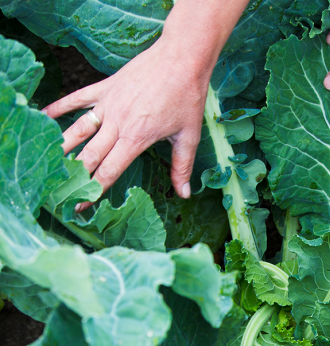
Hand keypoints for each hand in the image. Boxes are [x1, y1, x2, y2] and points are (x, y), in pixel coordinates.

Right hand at [45, 38, 206, 209]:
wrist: (181, 59)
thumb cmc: (187, 97)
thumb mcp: (189, 136)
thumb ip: (181, 167)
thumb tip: (184, 194)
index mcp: (136, 139)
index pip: (109, 171)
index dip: (94, 191)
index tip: (80, 207)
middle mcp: (117, 123)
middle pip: (89, 155)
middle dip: (74, 176)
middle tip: (60, 191)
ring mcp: (108, 104)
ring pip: (78, 129)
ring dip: (61, 146)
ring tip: (48, 162)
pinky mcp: (105, 87)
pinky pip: (77, 98)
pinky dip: (60, 107)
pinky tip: (44, 115)